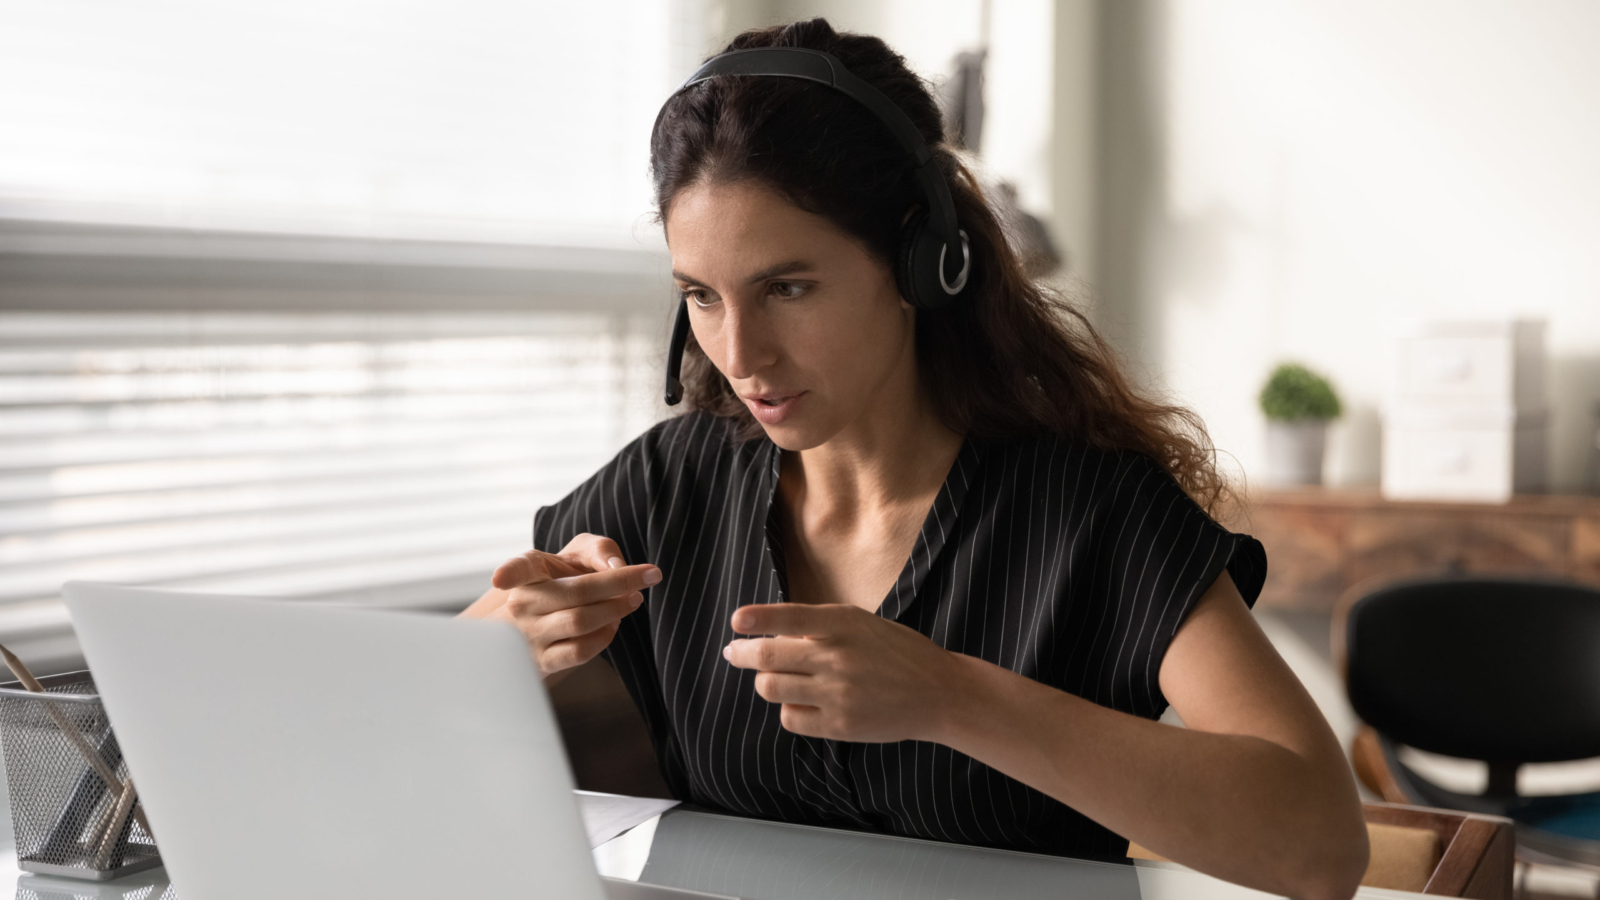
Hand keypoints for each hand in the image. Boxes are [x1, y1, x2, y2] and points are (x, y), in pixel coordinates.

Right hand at [487, 533, 660, 676]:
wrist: (541, 623)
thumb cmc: (564, 581)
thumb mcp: (576, 553)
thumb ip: (600, 549)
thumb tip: (616, 567)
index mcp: (528, 571)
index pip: (517, 569)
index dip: (508, 573)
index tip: (500, 579)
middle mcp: (523, 603)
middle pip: (578, 591)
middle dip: (620, 582)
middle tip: (649, 576)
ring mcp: (530, 635)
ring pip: (581, 621)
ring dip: (617, 609)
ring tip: (633, 600)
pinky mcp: (543, 661)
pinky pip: (580, 650)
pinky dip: (605, 636)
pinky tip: (613, 624)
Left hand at [723, 603, 968, 742]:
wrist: (938, 693)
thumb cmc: (897, 652)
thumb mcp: (862, 624)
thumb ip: (821, 627)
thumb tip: (771, 635)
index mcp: (844, 623)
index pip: (790, 617)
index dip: (759, 618)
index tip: (737, 621)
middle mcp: (838, 657)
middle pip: (769, 657)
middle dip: (743, 654)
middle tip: (734, 652)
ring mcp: (837, 694)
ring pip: (772, 688)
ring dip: (765, 681)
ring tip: (774, 677)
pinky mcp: (839, 725)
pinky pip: (790, 718)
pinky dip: (787, 708)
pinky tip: (800, 700)